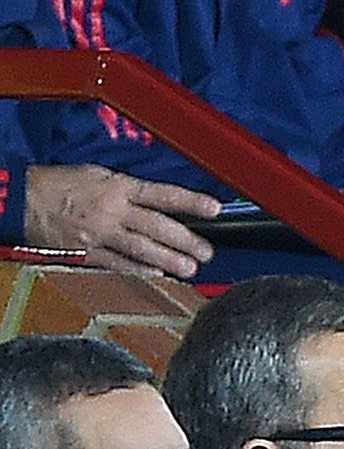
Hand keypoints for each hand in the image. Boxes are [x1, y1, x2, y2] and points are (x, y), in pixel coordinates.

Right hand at [24, 165, 219, 277]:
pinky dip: (137, 270)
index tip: (215, 209)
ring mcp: (99, 234)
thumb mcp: (100, 174)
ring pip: (140, 249)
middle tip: (207, 252)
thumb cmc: (61, 183)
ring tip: (189, 269)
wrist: (22, 199)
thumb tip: (157, 199)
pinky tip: (155, 274)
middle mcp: (113, 211)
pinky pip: (115, 263)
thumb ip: (129, 188)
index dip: (191, 202)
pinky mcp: (85, 252)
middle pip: (158, 227)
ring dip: (168, 261)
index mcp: (120, 187)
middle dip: (186, 241)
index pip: (164, 195)